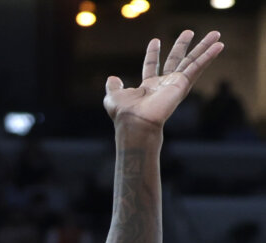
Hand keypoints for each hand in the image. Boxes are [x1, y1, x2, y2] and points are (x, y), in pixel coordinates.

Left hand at [104, 30, 223, 131]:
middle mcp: (163, 85)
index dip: (152, 54)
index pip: (151, 67)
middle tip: (188, 32)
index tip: (155, 41)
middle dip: (181, 46)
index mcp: (148, 87)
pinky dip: (208, 56)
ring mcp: (175, 85)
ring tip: (215, 34)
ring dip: (204, 47)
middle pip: (175, 60)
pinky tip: (219, 46)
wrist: (136, 123)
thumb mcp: (113, 97)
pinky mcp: (182, 84)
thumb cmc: (124, 114)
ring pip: (192, 61)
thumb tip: (111, 79)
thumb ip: (113, 87)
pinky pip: (197, 67)